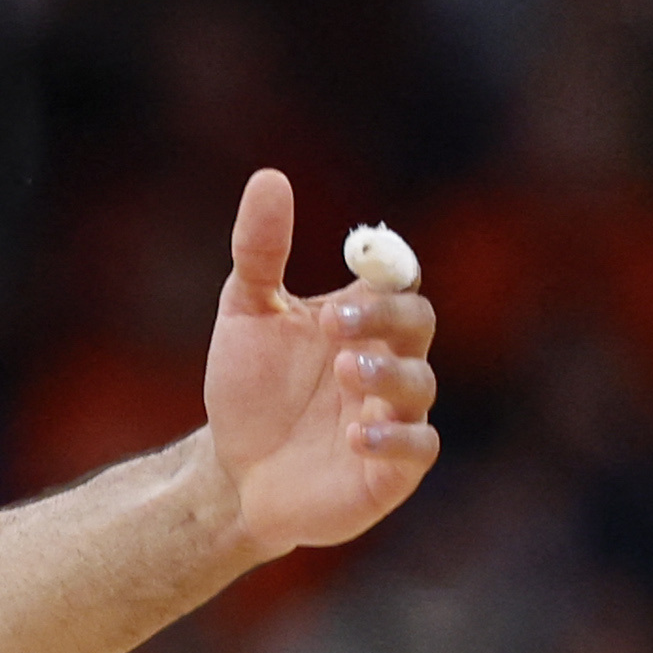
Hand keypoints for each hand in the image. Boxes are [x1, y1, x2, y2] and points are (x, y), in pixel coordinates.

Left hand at [199, 169, 441, 559]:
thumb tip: (269, 177)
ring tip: (346, 370)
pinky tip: (358, 434)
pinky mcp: (392, 470)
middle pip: (416, 324)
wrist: (233, 475)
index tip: (358, 264)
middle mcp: (389, 361)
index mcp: (362, 319)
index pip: (396, 281)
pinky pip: (415, 448)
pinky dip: (394, 439)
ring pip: (419, 384)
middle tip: (337, 324)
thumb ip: (260, 252)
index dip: (386, 271)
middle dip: (383, 318)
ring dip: (388, 375)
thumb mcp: (246, 316)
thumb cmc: (251, 390)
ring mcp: (396, 415)